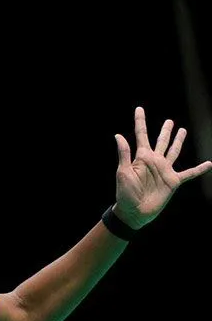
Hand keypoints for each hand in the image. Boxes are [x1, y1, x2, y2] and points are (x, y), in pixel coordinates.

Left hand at [113, 107, 211, 228]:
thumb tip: (118, 135)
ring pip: (174, 151)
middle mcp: (154, 161)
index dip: (140, 122)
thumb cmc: (124, 193)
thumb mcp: (123, 172)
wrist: (134, 212)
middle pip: (162, 141)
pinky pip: (189, 173)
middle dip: (165, 131)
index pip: (142, 135)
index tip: (139, 108)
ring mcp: (165, 170)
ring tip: (183, 130)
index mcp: (141, 157)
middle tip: (169, 121)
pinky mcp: (173, 181)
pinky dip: (199, 169)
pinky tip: (209, 164)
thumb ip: (124, 154)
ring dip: (178, 141)